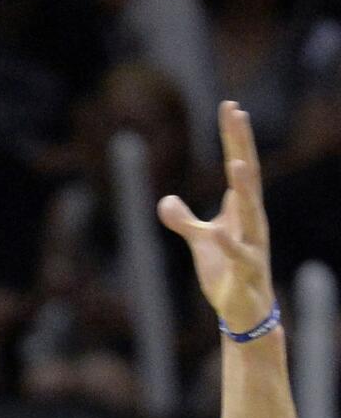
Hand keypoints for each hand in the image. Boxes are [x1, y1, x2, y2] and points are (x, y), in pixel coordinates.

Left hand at [158, 101, 274, 332]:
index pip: (238, 165)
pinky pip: (238, 256)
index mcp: (242, 211)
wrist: (245, 311)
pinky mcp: (245, 272)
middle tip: (237, 113)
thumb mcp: (201, 242)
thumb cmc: (226, 272)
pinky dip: (227, 244)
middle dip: (241, 145)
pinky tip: (217, 231)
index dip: (234, 138)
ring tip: (238, 163)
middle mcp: (252, 221)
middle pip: (248, 177)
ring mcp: (252, 245)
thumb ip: (184, 220)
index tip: (230, 106)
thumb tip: (165, 200)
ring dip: (244, 188)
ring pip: (252, 212)